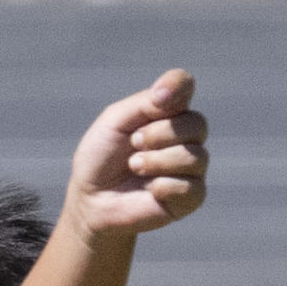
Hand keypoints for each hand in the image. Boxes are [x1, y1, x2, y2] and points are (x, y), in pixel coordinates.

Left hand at [64, 69, 208, 239]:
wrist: (90, 199)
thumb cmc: (101, 158)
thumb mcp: (115, 122)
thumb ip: (144, 103)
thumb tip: (169, 93)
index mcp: (167, 112)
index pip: (185, 86)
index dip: (177, 87)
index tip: (158, 100)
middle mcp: (185, 137)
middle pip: (196, 124)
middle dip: (159, 134)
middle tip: (134, 144)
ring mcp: (191, 167)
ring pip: (195, 157)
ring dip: (157, 161)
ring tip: (135, 166)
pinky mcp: (190, 198)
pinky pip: (192, 187)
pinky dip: (163, 186)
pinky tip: (148, 190)